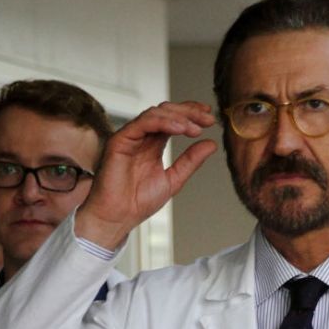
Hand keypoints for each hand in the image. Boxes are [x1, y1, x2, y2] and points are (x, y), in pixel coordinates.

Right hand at [76, 101, 217, 248]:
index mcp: (153, 145)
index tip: (210, 118)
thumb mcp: (174, 179)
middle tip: (208, 119)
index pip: (173, 121)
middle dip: (188, 112)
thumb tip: (211, 144)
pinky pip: (142, 123)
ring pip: (155, 114)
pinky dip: (162, 123)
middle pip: (166, 113)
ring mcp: (130, 137)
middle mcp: (142, 137)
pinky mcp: (120, 140)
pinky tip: (179, 128)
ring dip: (178, 118)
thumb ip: (191, 161)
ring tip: (195, 128)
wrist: (118, 217)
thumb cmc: (138, 202)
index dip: (191, 115)